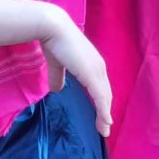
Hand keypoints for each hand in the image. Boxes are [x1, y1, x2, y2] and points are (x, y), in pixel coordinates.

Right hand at [36, 6, 112, 136]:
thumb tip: (55, 91)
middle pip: (105, 94)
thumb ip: (58, 77)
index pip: (99, 86)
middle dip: (105, 112)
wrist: (53, 28)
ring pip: (105, 98)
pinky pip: (100, 97)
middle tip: (103, 127)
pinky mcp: (92, 75)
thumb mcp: (56, 63)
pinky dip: (103, 111)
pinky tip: (104, 121)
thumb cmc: (54, 42)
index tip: (99, 116)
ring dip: (105, 115)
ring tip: (103, 129)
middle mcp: (98, 68)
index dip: (100, 101)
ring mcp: (97, 71)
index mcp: (92, 64)